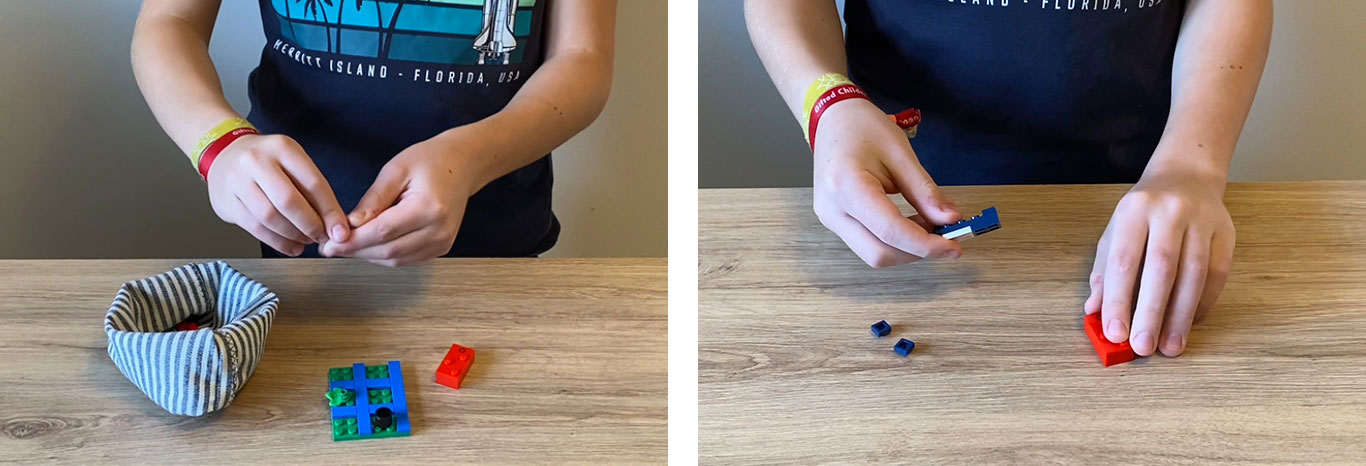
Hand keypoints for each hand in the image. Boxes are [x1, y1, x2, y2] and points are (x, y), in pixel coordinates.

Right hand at [206, 134, 350, 255]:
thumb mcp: (292, 162)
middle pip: (289, 201)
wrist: (225, 154)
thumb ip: (313, 190)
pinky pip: (255, 228)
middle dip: (311, 225)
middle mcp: (257, 161)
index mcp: (283, 148)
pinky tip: (290, 246)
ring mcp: (238, 181)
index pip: (313, 183)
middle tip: (322, 237)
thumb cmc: (267, 162)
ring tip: (306, 241)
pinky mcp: (226, 201)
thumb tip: (336, 225)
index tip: (341, 230)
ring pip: (270, 217)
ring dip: (294, 236)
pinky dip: (277, 242)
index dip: (330, 211)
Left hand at [319, 135, 476, 266]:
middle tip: (330, 248)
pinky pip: (406, 260)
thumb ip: (373, 200)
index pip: (383, 232)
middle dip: (356, 252)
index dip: (353, 241)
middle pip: (389, 251)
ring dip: (368, 256)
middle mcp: (439, 231)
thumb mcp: (395, 170)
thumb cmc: (430, 161)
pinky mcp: (441, 248)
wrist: (462, 166)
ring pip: (396, 260)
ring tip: (346, 246)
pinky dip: (384, 256)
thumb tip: (350, 225)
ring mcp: (442, 243)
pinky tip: (368, 246)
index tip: (328, 243)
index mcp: (429, 208)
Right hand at [811, 98, 963, 267]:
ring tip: (929, 227)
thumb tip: (950, 219)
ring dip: (906, 249)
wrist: (833, 120)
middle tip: (947, 239)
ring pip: (873, 255)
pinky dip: (894, 242)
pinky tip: (911, 225)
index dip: (925, 244)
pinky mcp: (834, 222)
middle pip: (879, 254)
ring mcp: (830, 219)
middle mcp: (832, 209)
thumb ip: (925, 191)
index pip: (890, 230)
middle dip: (917, 252)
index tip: (954, 246)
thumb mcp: (901, 154)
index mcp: (846, 185)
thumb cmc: (863, 128)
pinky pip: (867, 244)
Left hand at [1084, 169, 1235, 356]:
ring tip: (1171, 346)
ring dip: (1181, 315)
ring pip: (1194, 274)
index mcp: (1134, 211)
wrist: (1186, 175)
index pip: (1124, 261)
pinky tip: (1190, 323)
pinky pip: (1217, 274)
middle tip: (1143, 347)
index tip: (1115, 334)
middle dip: (1151, 312)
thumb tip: (1094, 312)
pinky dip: (1203, 303)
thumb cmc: (1143, 212)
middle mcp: (1169, 212)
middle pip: (1162, 268)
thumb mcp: (1115, 232)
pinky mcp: (1226, 233)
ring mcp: (1202, 221)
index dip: (1118, 300)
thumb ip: (1104, 271)